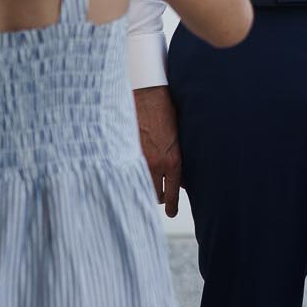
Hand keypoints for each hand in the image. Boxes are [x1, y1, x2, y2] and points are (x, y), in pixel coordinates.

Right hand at [134, 86, 181, 216]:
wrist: (148, 94)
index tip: (171, 212)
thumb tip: (181, 178)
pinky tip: (130, 171)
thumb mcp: (180, 138)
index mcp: (173, 161)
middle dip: (158, 196)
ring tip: (146, 183)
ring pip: (141, 187)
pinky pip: (127, 172)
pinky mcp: (125, 152)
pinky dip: (130, 173)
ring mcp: (139, 159)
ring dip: (145, 186)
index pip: (173, 194)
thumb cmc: (167, 112)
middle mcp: (156, 164)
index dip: (172, 207)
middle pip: (156, 196)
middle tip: (159, 194)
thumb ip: (179, 159)